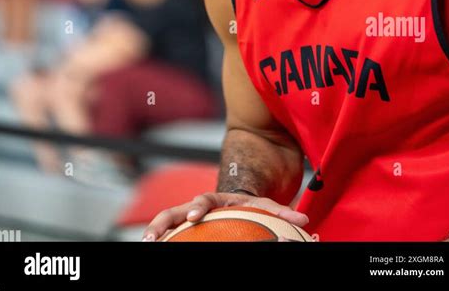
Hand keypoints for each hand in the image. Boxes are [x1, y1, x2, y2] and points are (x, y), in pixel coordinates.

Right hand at [142, 191, 308, 241]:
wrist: (241, 202)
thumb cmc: (253, 206)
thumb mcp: (267, 206)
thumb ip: (282, 213)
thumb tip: (304, 221)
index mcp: (216, 199)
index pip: (203, 202)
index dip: (197, 209)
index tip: (194, 219)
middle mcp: (198, 207)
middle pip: (174, 211)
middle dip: (161, 223)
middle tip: (152, 237)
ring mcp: (189, 218)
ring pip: (167, 223)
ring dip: (155, 233)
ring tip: (144, 245)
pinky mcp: (187, 230)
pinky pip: (173, 235)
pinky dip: (164, 240)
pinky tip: (155, 249)